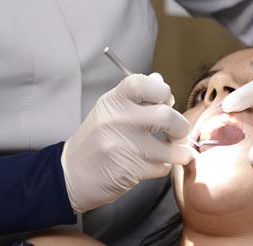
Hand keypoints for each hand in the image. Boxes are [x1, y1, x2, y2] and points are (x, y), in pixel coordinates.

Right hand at [61, 73, 191, 213]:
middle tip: (176, 131)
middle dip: (180, 125)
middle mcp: (118, 120)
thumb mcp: (109, 110)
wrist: (72, 173)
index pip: (144, 83)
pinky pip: (163, 166)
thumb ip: (135, 96)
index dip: (162, 91)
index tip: (165, 101)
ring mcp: (124, 147)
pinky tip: (153, 163)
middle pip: (167, 115)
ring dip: (178, 151)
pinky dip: (163, 166)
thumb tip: (159, 79)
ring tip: (173, 150)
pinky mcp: (131, 170)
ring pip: (171, 147)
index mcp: (113, 101)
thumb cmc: (95, 140)